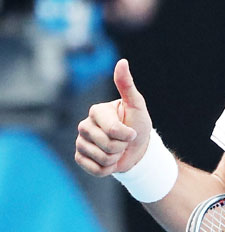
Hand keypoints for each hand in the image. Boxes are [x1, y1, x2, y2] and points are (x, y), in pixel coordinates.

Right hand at [75, 59, 152, 176]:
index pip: (112, 130)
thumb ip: (127, 85)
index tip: (132, 132)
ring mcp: (80, 141)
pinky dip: (106, 169)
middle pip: (106, 145)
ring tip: (117, 151)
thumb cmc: (138, 125)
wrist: (137, 149)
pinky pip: (93, 168)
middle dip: (121, 147)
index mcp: (96, 111)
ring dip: (115, 159)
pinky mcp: (80, 157)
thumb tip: (122, 62)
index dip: (127, 136)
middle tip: (124, 142)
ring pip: (100, 158)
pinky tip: (109, 161)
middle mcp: (85, 125)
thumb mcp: (137, 105)